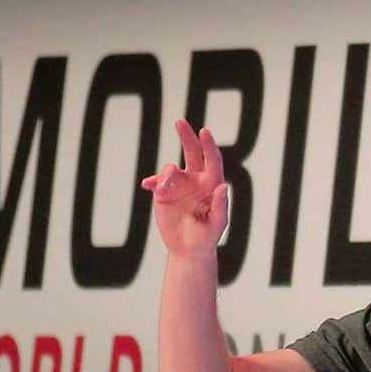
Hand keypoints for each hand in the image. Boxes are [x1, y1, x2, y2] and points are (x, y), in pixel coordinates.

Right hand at [141, 119, 229, 258]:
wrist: (187, 249)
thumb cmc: (207, 237)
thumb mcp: (217, 223)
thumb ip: (221, 205)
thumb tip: (223, 186)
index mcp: (211, 183)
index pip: (211, 159)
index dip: (208, 145)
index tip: (203, 132)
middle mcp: (195, 180)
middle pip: (192, 152)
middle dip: (186, 137)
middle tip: (180, 122)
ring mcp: (178, 185)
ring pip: (170, 169)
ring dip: (165, 176)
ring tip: (162, 189)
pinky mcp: (163, 193)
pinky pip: (156, 182)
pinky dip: (152, 181)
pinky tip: (147, 185)